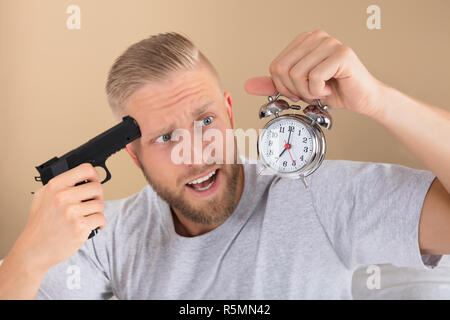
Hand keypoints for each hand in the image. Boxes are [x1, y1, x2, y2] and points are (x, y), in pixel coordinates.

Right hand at [7, 163, 105, 273]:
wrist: (34, 249)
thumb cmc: (39, 224)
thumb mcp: (41, 197)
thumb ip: (59, 185)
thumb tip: (79, 177)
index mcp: (55, 186)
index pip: (85, 169)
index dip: (94, 174)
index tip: (94, 180)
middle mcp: (63, 197)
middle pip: (97, 188)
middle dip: (98, 196)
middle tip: (92, 202)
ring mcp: (72, 212)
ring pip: (100, 204)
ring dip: (96, 212)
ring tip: (87, 216)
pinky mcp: (80, 227)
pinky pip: (101, 219)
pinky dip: (99, 223)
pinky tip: (91, 226)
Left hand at [244, 30, 384, 117]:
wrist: (360, 98)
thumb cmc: (333, 90)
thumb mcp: (297, 88)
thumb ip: (274, 85)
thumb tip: (248, 85)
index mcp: (304, 41)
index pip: (275, 66)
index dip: (283, 86)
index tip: (299, 91)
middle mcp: (316, 37)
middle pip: (283, 70)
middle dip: (295, 90)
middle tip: (311, 92)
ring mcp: (330, 43)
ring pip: (297, 74)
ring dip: (308, 92)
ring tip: (321, 90)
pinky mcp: (342, 54)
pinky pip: (315, 77)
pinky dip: (319, 91)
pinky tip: (329, 89)